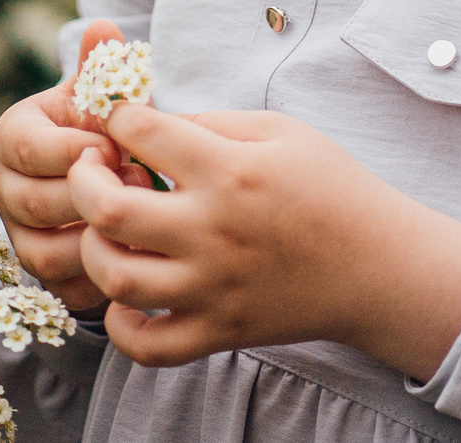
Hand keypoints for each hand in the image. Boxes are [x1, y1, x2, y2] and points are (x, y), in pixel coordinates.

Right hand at [0, 20, 148, 312]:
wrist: (102, 178)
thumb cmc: (102, 128)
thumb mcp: (102, 98)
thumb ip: (103, 67)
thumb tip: (104, 28)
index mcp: (12, 137)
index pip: (32, 148)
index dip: (78, 148)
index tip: (116, 145)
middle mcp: (4, 189)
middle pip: (38, 203)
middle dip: (93, 193)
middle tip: (138, 180)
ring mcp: (17, 236)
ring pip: (47, 252)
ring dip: (98, 236)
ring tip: (140, 214)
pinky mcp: (40, 277)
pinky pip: (63, 288)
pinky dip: (100, 274)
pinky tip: (135, 251)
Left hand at [65, 102, 460, 378]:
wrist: (380, 266)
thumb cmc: (332, 187)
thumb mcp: (282, 131)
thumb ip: (213, 122)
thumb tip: (151, 125)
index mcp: (230, 170)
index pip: (141, 131)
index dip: (115, 115)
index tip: (117, 118)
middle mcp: (213, 230)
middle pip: (107, 207)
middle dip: (80, 179)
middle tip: (90, 169)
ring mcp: (213, 287)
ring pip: (116, 276)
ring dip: (93, 248)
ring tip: (105, 230)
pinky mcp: (220, 331)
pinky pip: (147, 345)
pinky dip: (121, 325)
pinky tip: (126, 295)